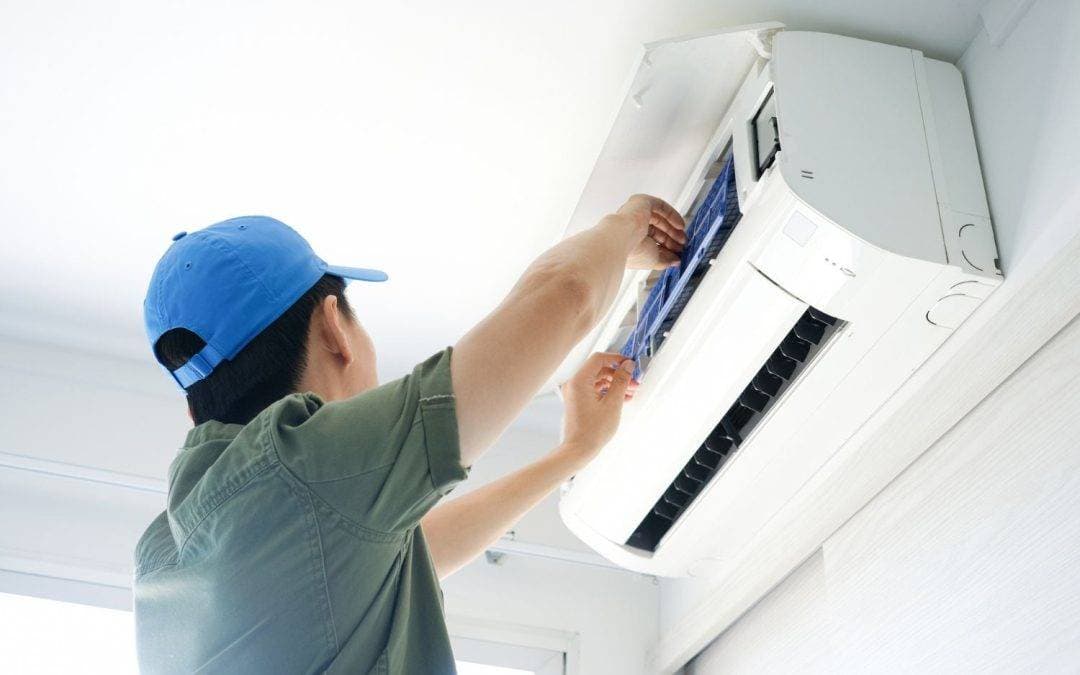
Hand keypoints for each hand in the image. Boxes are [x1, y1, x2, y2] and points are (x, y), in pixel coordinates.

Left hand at [558, 352, 636, 466]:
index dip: (616, 359)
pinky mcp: (578, 401)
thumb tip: (627, 366)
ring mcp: (575, 393)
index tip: (629, 364)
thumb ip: (621, 381)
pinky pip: (595, 390)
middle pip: (599, 369)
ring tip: (630, 391)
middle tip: (633, 381)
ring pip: (598, 380)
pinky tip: (621, 398)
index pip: (598, 359)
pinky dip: (608, 391)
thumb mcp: (612, 404)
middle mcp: (574, 384)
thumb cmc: (591, 431)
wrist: (579, 450)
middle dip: (618, 374)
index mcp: (579, 381)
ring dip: (615, 383)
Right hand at [617, 194, 686, 269]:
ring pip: (659, 218)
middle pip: (657, 229)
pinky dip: (672, 215)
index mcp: (631, 241)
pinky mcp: (642, 202)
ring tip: (683, 237)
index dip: (666, 247)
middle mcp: (632, 226)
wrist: (623, 239)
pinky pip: (660, 207)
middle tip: (682, 245)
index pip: (652, 241)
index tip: (677, 253)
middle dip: (671, 238)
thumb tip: (675, 261)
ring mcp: (636, 213)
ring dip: (673, 228)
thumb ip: (666, 260)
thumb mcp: (654, 260)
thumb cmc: (633, 251)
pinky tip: (680, 225)